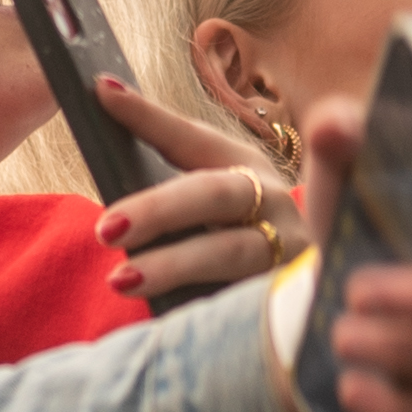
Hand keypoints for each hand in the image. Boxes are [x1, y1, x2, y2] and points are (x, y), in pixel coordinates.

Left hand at [90, 79, 296, 303]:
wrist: (309, 298)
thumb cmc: (237, 245)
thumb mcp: (208, 207)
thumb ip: (168, 184)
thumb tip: (106, 118)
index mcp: (245, 167)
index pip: (189, 138)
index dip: (149, 117)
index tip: (102, 94)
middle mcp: (272, 201)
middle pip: (213, 194)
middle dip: (159, 208)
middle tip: (106, 228)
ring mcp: (288, 250)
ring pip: (229, 253)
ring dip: (173, 265)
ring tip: (121, 279)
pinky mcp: (293, 296)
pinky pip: (247, 302)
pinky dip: (208, 308)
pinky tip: (169, 317)